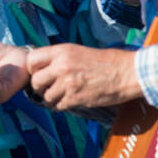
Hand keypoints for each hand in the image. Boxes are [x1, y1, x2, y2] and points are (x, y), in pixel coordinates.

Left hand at [26, 45, 140, 111]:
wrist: (126, 73)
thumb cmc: (106, 61)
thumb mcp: (78, 51)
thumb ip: (59, 58)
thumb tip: (42, 68)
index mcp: (61, 51)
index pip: (31, 60)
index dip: (32, 69)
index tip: (39, 74)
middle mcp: (61, 66)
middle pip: (35, 81)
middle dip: (40, 87)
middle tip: (48, 88)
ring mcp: (67, 83)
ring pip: (46, 96)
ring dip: (51, 98)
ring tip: (62, 95)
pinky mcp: (75, 98)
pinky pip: (58, 106)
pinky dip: (62, 106)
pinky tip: (70, 101)